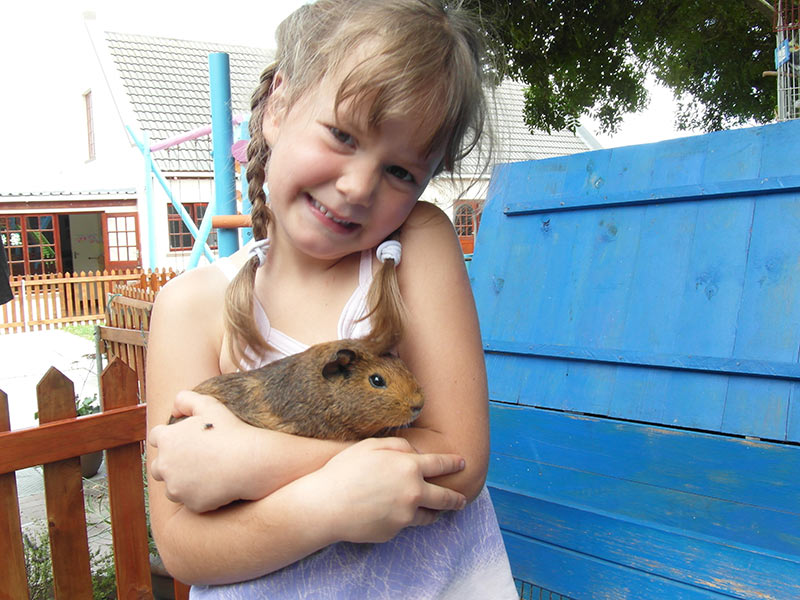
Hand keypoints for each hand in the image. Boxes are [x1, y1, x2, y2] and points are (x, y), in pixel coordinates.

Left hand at [149, 391, 275, 511]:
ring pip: (172, 487)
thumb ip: (186, 399)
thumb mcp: (210, 405)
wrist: (250, 461)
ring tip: (204, 474)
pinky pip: (190, 501)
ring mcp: (176, 487)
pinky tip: (216, 485)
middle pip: (158, 467)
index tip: (183, 439)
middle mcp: (165, 465)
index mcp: (167, 439)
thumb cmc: (231, 431)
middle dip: (171, 463)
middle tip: (193, 459)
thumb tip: (174, 409)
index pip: (155, 437)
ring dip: (182, 482)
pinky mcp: (191, 504)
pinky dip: (199, 495)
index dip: (169, 437)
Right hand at [306, 437, 466, 543]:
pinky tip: (389, 513)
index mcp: (409, 468)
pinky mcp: (394, 532)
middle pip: (445, 498)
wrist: (326, 505)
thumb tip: (415, 453)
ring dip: (433, 512)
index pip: (441, 465)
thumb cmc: (345, 470)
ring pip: (428, 516)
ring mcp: (405, 516)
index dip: (453, 463)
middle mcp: (413, 493)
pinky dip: (402, 519)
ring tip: (434, 511)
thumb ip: (398, 445)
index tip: (463, 464)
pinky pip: (403, 524)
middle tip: (462, 499)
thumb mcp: (371, 446)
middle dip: (456, 498)